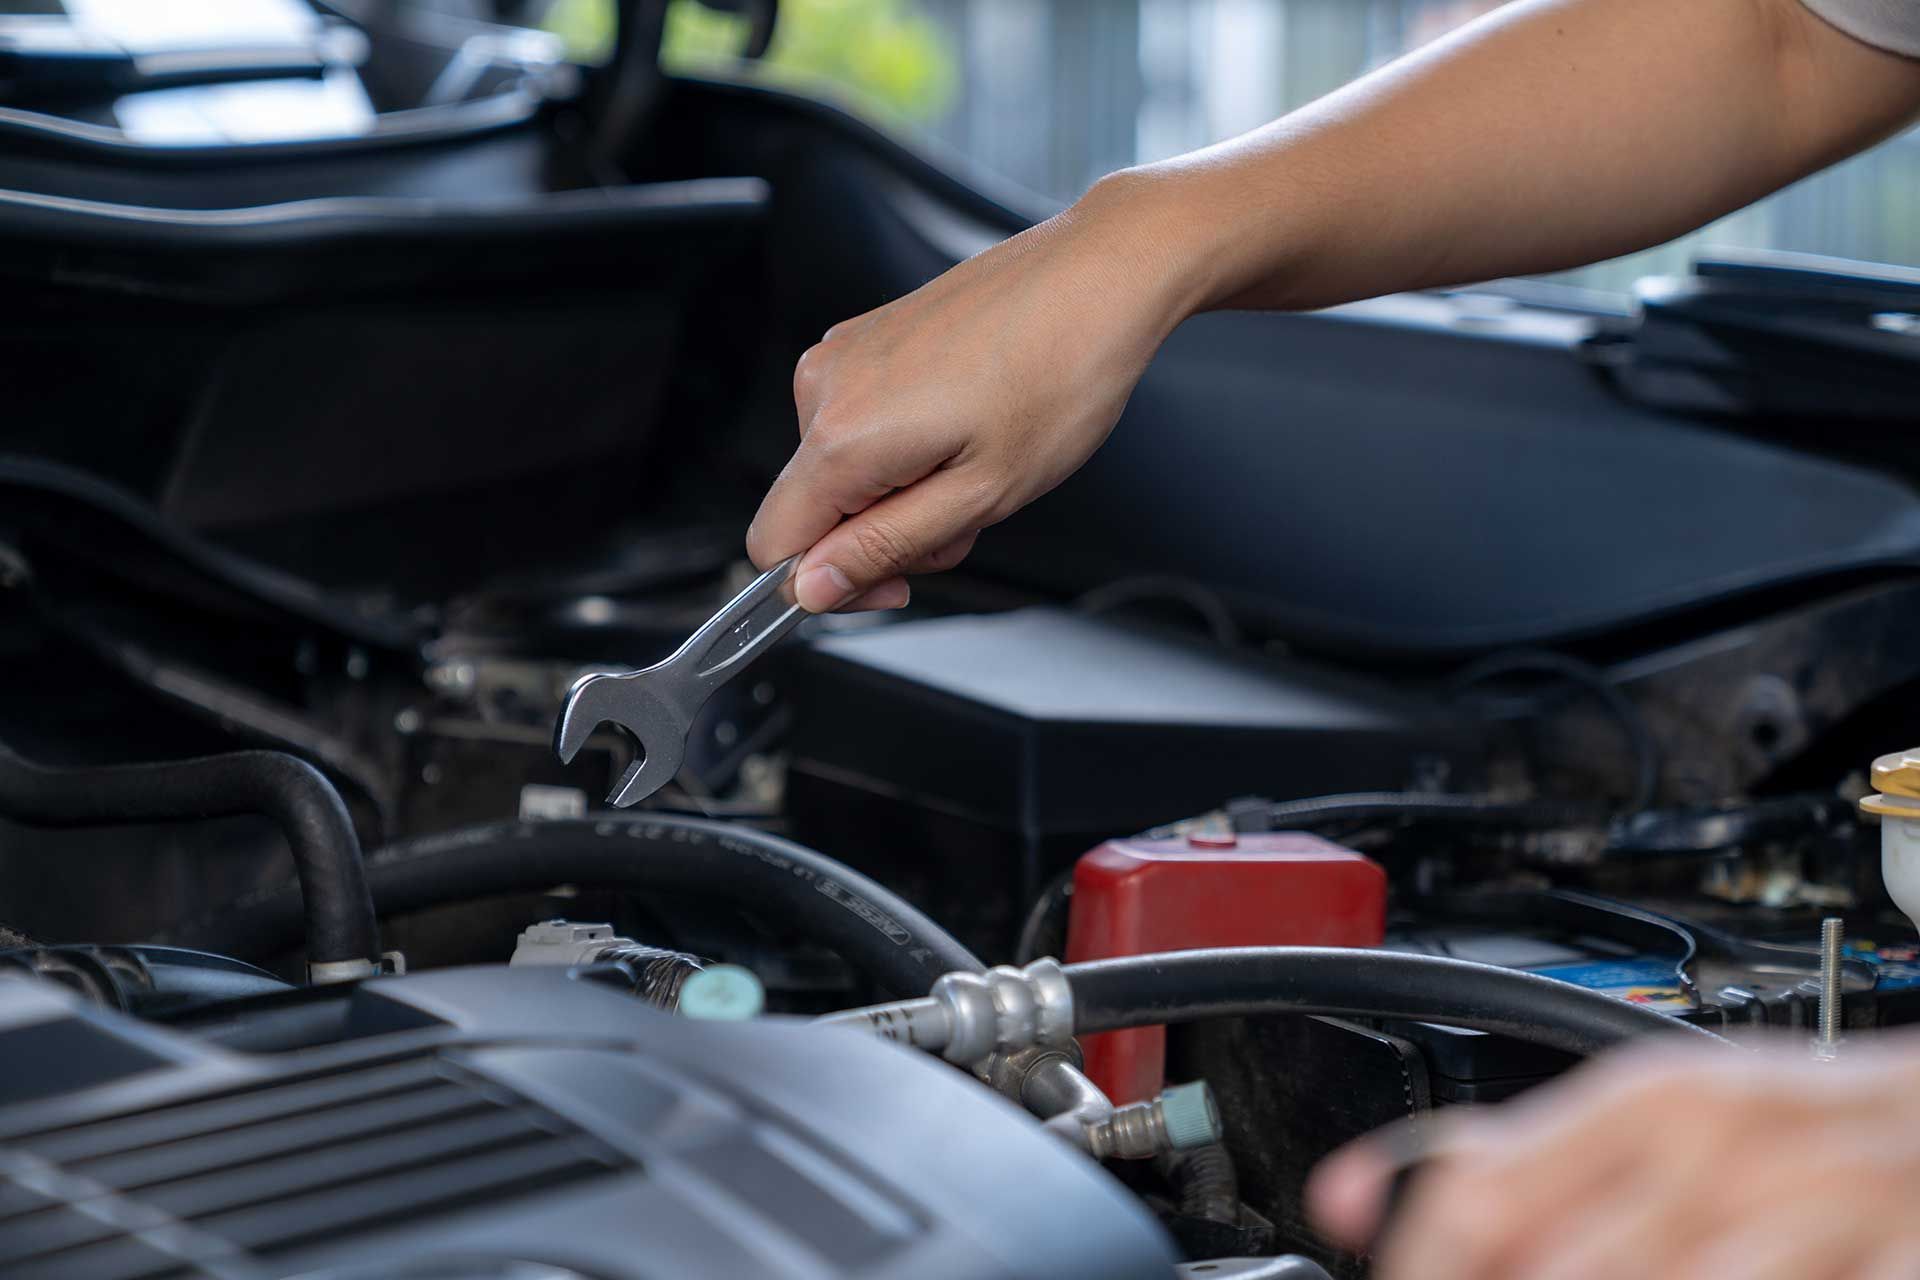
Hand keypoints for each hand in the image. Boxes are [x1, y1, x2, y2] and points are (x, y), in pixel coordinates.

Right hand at [745, 174, 1203, 612]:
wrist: (1099, 277)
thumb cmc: (1059, 376)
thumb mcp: (979, 496)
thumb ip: (883, 548)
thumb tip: (811, 588)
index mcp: (840, 435)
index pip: (772, 543)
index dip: (827, 584)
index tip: (894, 583)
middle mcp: (824, 387)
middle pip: (815, 508)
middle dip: (886, 533)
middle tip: (970, 512)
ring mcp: (845, 354)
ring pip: (845, 469)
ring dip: (906, 490)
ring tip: (981, 462)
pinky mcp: (869, 336)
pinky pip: (863, 423)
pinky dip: (910, 446)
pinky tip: (971, 426)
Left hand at [1309, 1039, 1919, 1279]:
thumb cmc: (1795, 1130)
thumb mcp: (1653, 1119)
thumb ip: (1507, 1158)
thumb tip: (1340, 1197)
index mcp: (1653, 1104)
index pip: (1482, 1197)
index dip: (1421, 1264)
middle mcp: (1729, 1156)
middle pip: (1560, 1273)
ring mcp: (1823, 1216)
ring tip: (1589, 1279)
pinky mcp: (1898, 1266)